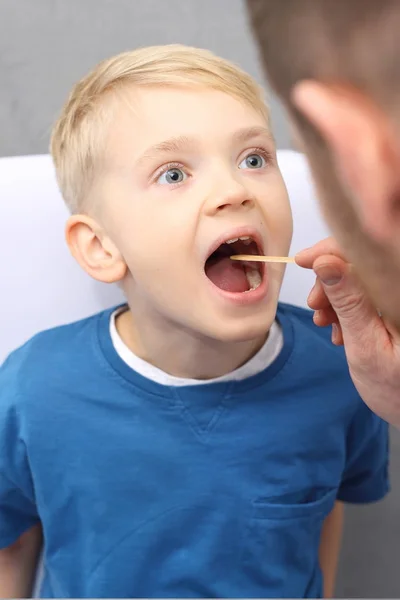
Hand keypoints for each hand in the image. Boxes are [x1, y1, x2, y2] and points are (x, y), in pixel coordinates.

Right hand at [296, 237, 399, 426]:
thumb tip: (325, 262)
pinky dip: (346, 308)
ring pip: (360, 278)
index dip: (333, 250)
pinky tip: (341, 329)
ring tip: (327, 324)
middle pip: (361, 262)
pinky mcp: (393, 308)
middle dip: (331, 281)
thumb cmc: (398, 390)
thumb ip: (349, 303)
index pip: (368, 251)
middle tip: (315, 307)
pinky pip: (366, 294)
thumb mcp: (366, 346)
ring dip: (336, 297)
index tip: (303, 261)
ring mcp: (396, 299)